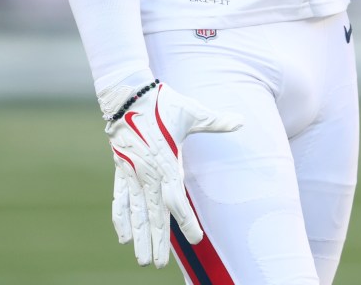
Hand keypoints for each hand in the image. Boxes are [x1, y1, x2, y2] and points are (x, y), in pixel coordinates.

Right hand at [105, 82, 241, 266]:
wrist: (129, 94)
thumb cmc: (164, 103)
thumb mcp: (193, 112)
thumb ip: (216, 121)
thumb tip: (241, 120)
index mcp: (167, 162)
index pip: (177, 199)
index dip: (186, 221)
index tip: (196, 238)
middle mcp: (148, 173)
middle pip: (153, 214)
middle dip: (157, 241)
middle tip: (157, 266)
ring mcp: (132, 173)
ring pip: (136, 212)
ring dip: (139, 237)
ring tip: (142, 260)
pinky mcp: (120, 169)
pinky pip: (119, 199)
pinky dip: (120, 218)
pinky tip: (122, 236)